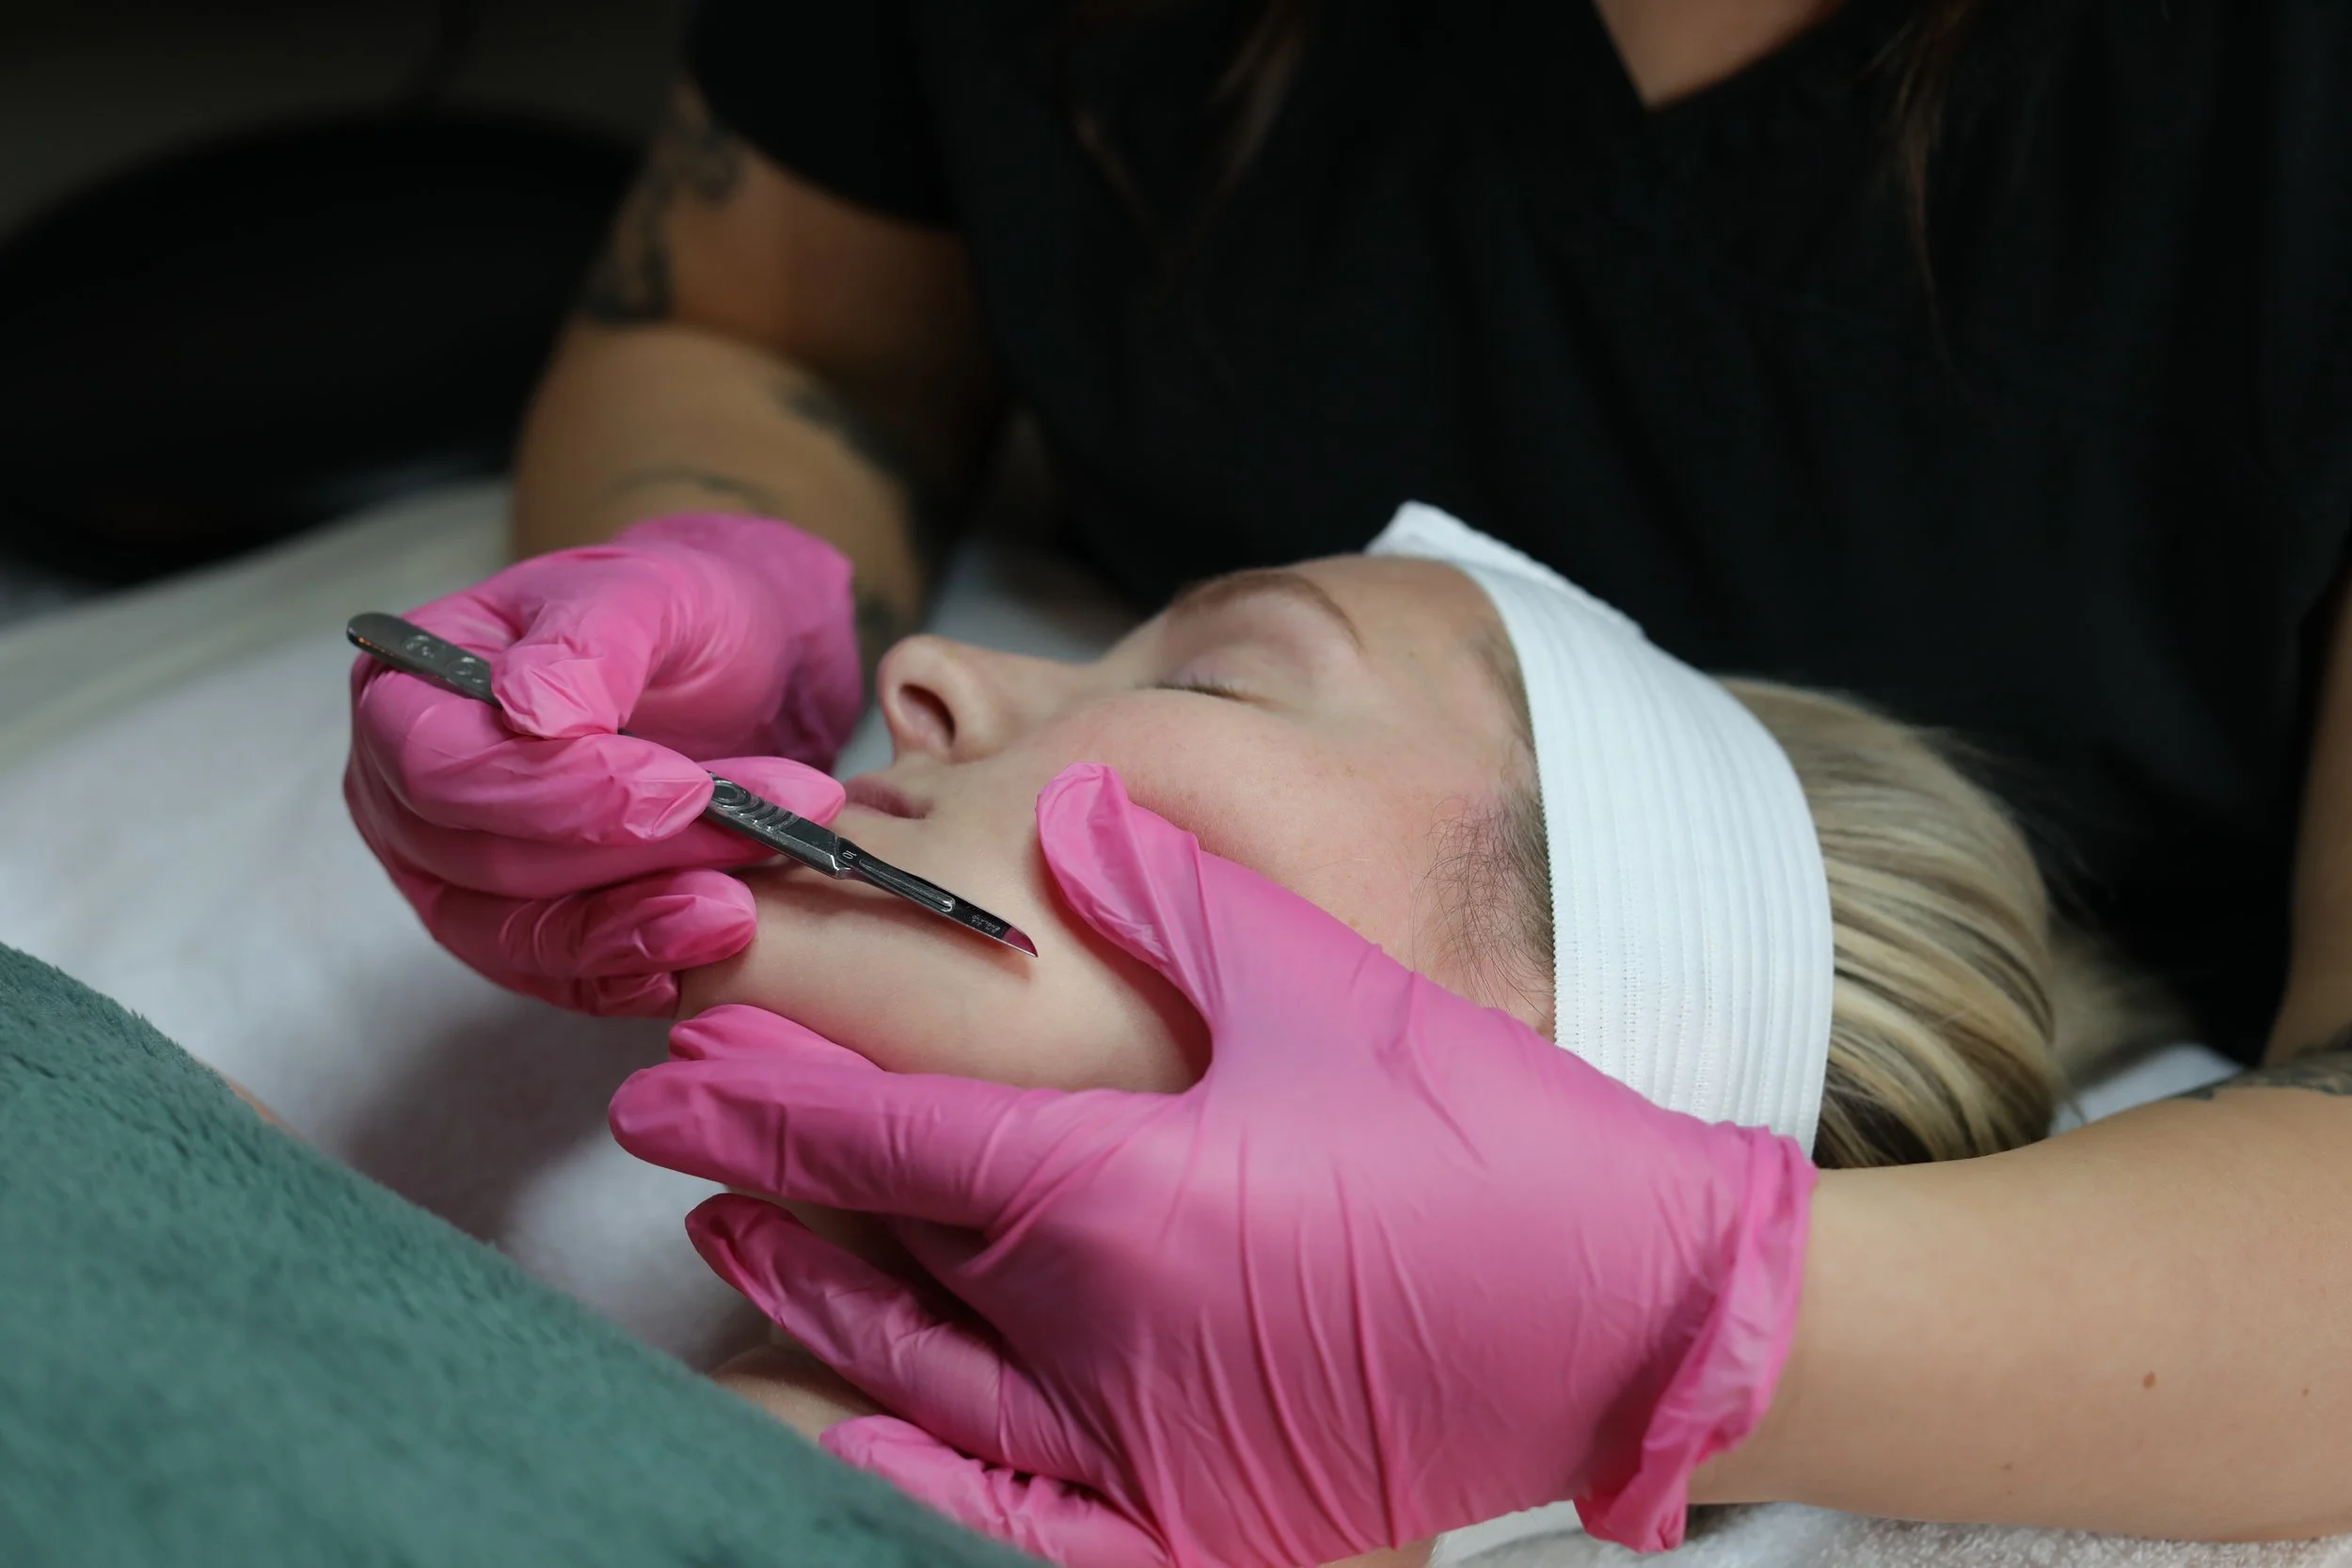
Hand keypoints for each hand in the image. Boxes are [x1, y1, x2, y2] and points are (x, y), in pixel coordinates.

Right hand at [347, 512, 862, 1015]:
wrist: (717, 670)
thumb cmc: (666, 616)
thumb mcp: (646, 590)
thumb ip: (590, 640)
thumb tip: (533, 710)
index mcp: (405, 690)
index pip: (443, 767)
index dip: (557, 791)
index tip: (682, 787)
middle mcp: (404, 794)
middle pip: (487, 858)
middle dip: (629, 855)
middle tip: (758, 834)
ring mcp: (450, 874)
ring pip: (520, 933)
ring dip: (636, 927)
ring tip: (742, 908)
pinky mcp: (513, 932)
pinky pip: (555, 976)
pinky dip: (630, 971)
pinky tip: (704, 949)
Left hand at [609, 764, 1815, 1565]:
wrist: (1633, 1307)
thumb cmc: (1484, 1135)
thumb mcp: (1322, 990)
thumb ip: (1172, 903)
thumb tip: (1068, 817)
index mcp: (1120, 1201)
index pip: (891, 1142)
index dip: (769, 1096)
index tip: (670, 1063)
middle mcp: (1100, 1343)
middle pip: (881, 1257)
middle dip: (764, 1184)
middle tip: (671, 1129)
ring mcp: (1143, 1452)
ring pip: (921, 1381)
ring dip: (811, 1309)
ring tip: (730, 1247)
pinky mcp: (1199, 1521)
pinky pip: (1014, 1518)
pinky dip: (917, 1486)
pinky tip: (856, 1448)